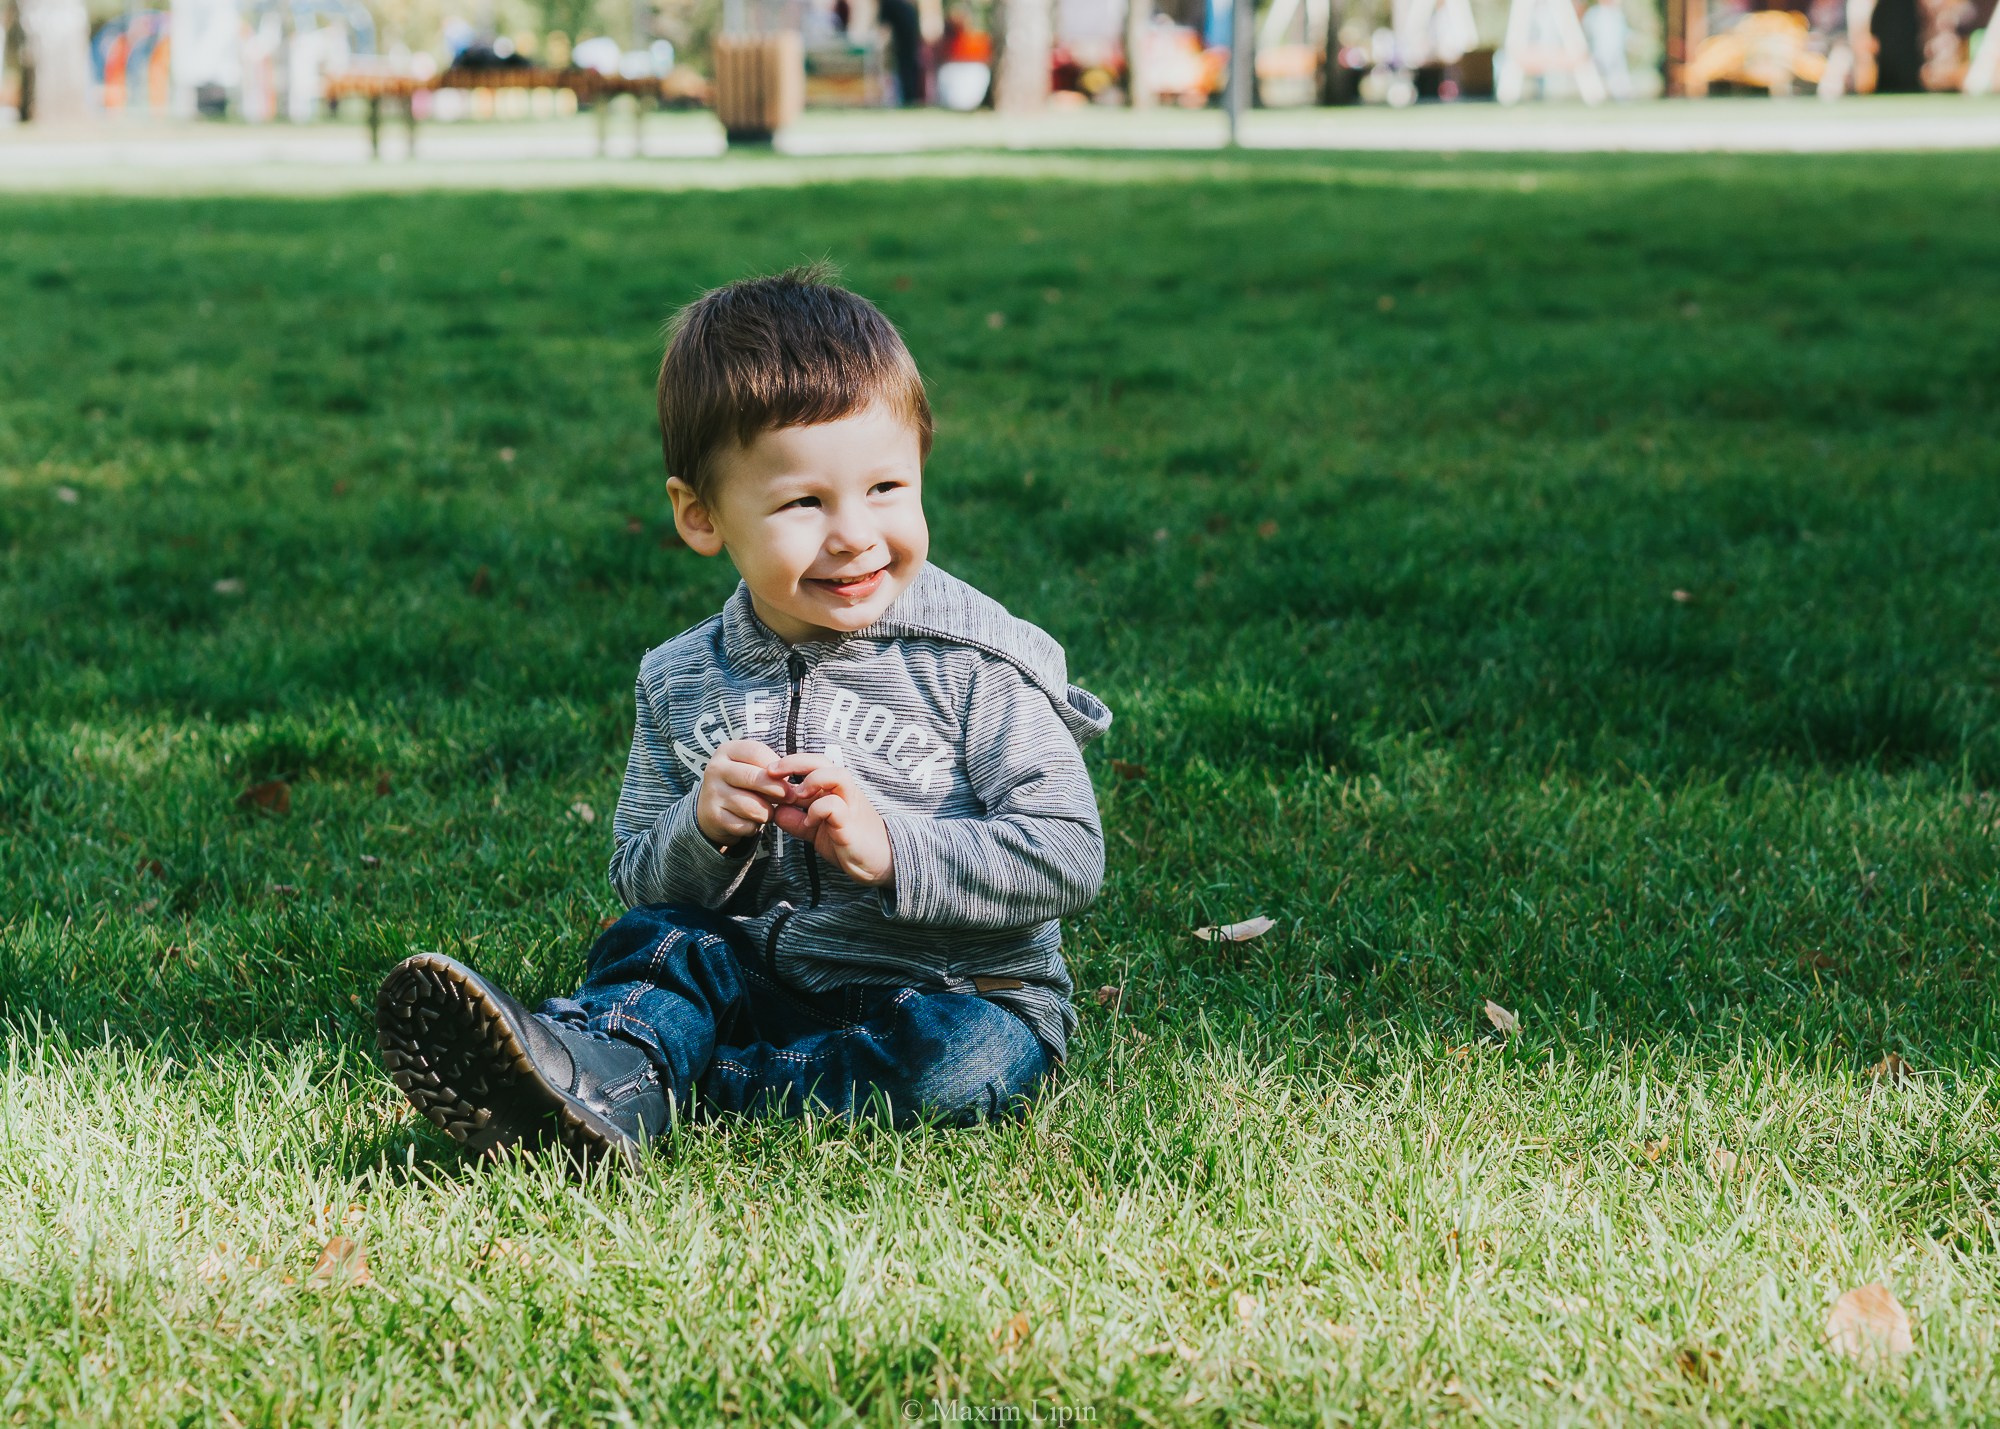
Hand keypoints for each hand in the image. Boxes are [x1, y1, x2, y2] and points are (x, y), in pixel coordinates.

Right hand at [696, 740, 786, 849]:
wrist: (713, 810)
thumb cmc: (743, 785)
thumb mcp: (754, 768)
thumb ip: (772, 770)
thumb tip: (794, 788)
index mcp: (727, 751)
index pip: (757, 752)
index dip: (778, 766)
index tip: (787, 778)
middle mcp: (716, 769)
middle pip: (754, 778)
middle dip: (779, 790)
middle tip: (790, 797)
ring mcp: (712, 793)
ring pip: (753, 807)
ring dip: (767, 812)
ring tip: (767, 810)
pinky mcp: (714, 816)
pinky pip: (746, 825)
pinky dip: (754, 827)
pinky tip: (750, 821)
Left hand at [766, 754, 893, 886]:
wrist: (881, 863)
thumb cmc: (849, 843)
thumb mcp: (816, 831)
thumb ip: (797, 821)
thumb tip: (775, 812)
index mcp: (833, 790)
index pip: (811, 764)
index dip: (788, 764)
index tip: (766, 774)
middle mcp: (843, 792)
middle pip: (821, 760)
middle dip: (793, 762)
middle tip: (770, 773)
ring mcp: (850, 805)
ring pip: (835, 774)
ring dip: (811, 781)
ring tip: (796, 797)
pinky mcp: (851, 823)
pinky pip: (834, 806)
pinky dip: (816, 810)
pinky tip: (810, 823)